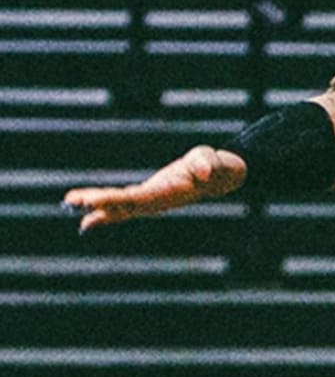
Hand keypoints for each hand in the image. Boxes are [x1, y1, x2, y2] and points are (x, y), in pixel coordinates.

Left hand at [63, 146, 246, 233]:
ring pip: (121, 207)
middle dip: (98, 203)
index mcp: (169, 193)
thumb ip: (209, 164)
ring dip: (96, 206)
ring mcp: (153, 200)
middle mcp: (158, 201)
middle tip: (72, 201)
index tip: (93, 202)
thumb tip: (205, 172)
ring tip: (70, 204)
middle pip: (124, 205)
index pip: (136, 198)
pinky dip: (105, 209)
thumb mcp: (215, 160)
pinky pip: (125, 204)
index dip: (113, 200)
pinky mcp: (151, 196)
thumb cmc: (217, 167)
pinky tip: (87, 216)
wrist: (222, 177)